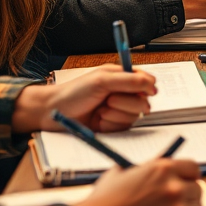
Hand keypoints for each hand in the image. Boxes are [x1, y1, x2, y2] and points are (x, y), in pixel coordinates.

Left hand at [12, 67, 157, 134]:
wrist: (53, 113)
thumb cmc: (73, 93)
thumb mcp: (101, 81)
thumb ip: (128, 81)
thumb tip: (152, 84)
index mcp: (121, 76)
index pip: (145, 80)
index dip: (148, 87)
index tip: (147, 92)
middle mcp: (122, 93)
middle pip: (143, 101)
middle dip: (125, 103)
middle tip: (108, 100)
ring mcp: (117, 110)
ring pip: (134, 116)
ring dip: (116, 115)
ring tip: (100, 111)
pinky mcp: (112, 125)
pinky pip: (123, 128)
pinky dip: (111, 125)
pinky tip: (98, 121)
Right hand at [73, 160, 201, 205]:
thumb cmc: (105, 200)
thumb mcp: (124, 172)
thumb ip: (146, 169)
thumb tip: (161, 167)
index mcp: (162, 167)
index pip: (193, 168)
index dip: (190, 175)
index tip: (187, 181)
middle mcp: (173, 186)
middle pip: (197, 189)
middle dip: (188, 195)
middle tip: (178, 202)